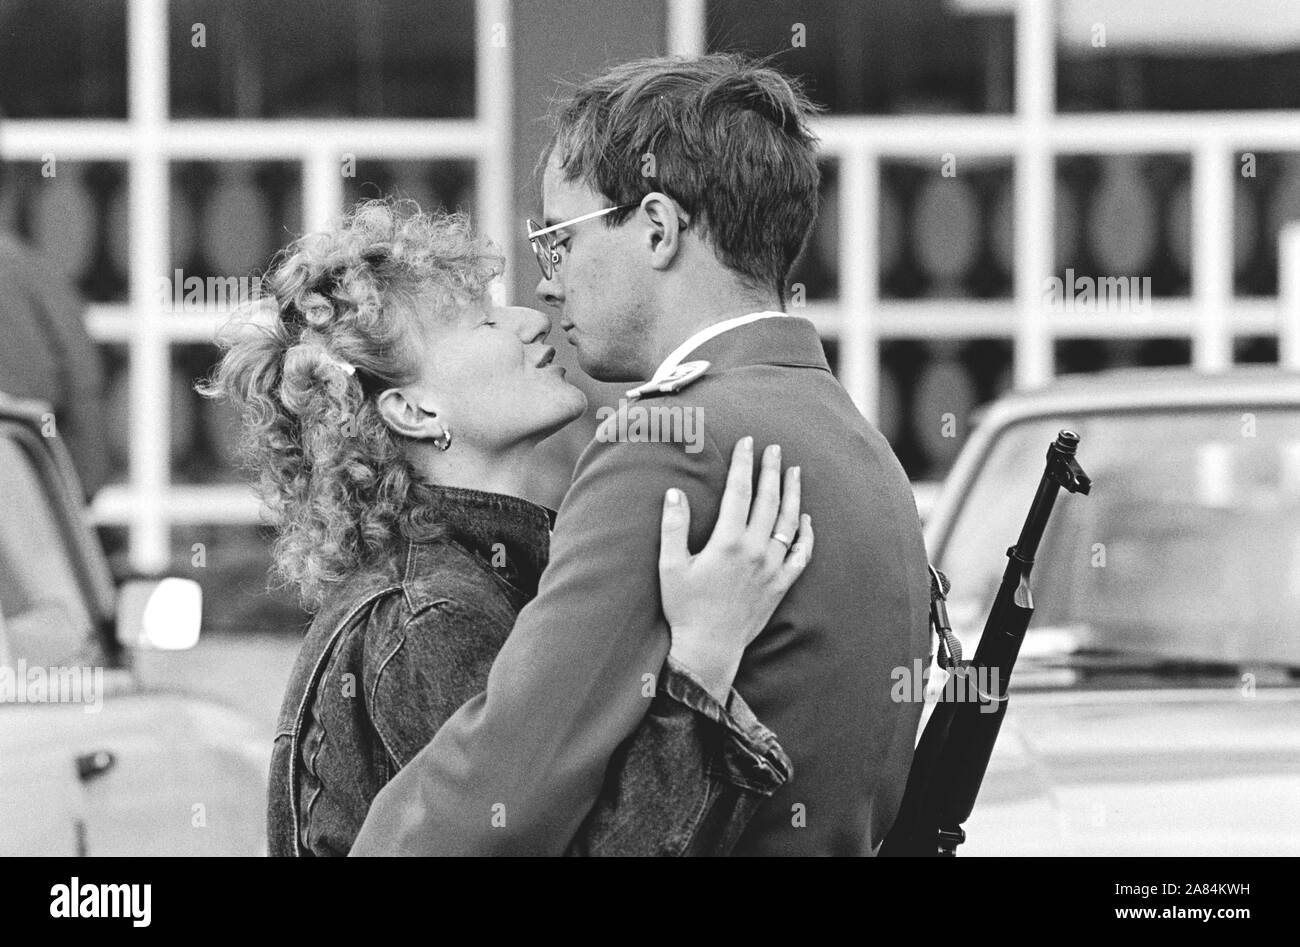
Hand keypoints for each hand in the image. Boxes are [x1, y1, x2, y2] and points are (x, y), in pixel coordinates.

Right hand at [658, 436, 813, 702]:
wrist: (708, 648)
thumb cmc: (684, 607)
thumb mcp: (670, 566)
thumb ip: (673, 527)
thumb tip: (674, 492)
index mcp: (727, 542)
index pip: (739, 492)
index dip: (743, 464)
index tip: (748, 442)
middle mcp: (755, 551)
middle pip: (768, 501)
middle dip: (772, 471)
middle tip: (774, 449)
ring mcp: (772, 568)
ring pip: (789, 523)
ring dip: (794, 495)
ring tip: (795, 472)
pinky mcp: (781, 585)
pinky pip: (801, 555)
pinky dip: (807, 535)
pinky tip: (807, 520)